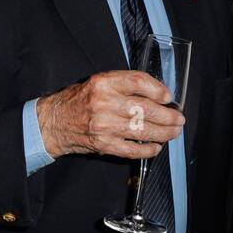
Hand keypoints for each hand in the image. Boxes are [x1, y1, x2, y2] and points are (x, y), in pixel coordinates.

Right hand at [36, 71, 183, 159]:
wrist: (53, 122)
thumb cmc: (79, 100)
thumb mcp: (99, 82)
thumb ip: (125, 85)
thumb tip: (157, 95)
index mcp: (104, 83)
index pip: (139, 82)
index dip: (158, 89)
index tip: (168, 97)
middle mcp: (104, 103)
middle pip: (145, 109)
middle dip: (168, 116)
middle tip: (179, 119)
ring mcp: (103, 125)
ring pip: (142, 130)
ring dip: (163, 133)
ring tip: (174, 132)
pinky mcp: (103, 144)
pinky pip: (131, 149)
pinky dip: (147, 150)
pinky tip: (156, 147)